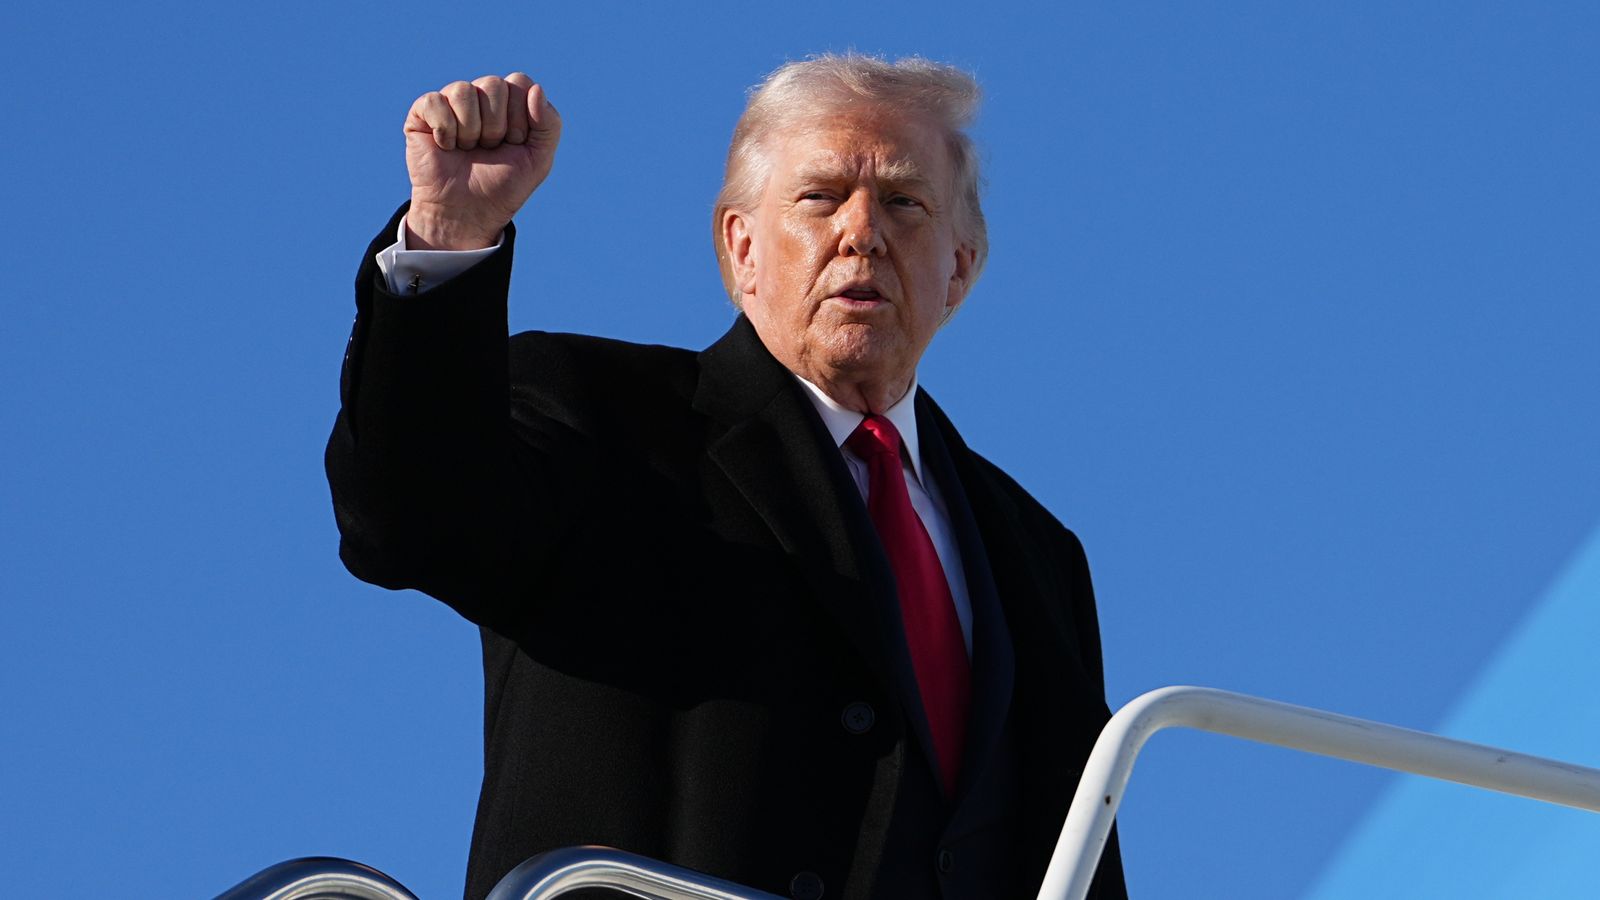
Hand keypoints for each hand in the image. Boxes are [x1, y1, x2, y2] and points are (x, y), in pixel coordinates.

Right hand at [403, 73, 561, 249]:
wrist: (467, 213)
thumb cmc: (502, 186)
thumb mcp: (538, 160)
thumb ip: (550, 124)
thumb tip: (536, 88)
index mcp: (509, 102)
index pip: (519, 82)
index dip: (520, 117)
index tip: (514, 143)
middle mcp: (480, 96)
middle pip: (492, 84)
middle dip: (495, 126)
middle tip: (488, 149)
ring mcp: (450, 102)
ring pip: (463, 91)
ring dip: (470, 130)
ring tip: (467, 149)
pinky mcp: (423, 112)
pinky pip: (434, 102)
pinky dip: (444, 130)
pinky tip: (445, 146)